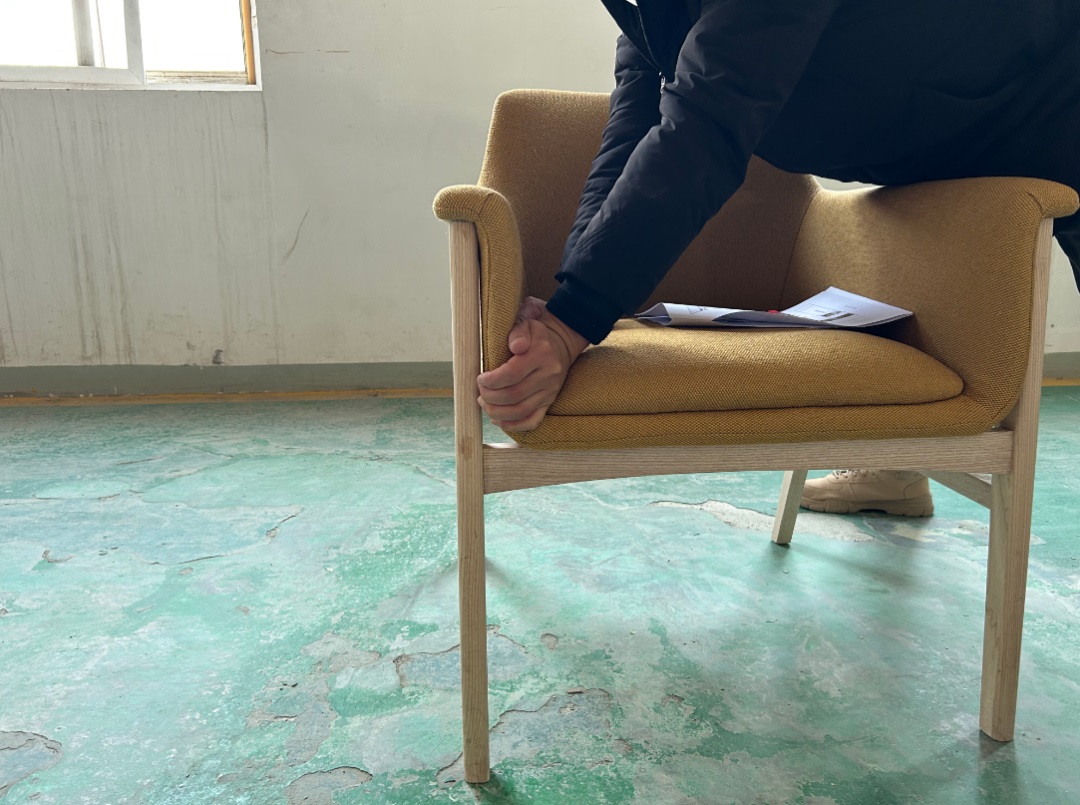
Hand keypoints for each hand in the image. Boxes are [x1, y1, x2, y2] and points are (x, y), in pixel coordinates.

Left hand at [476, 297, 588, 431]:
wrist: (562, 338)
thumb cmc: (536, 329)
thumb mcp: (528, 318)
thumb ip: (519, 330)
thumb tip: (516, 346)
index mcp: (542, 353)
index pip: (512, 374)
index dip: (491, 381)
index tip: (479, 378)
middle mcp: (549, 374)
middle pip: (514, 395)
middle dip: (490, 397)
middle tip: (479, 391)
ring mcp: (551, 390)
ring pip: (521, 411)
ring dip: (497, 412)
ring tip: (484, 404)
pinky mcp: (550, 401)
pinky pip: (533, 420)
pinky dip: (514, 426)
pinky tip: (499, 420)